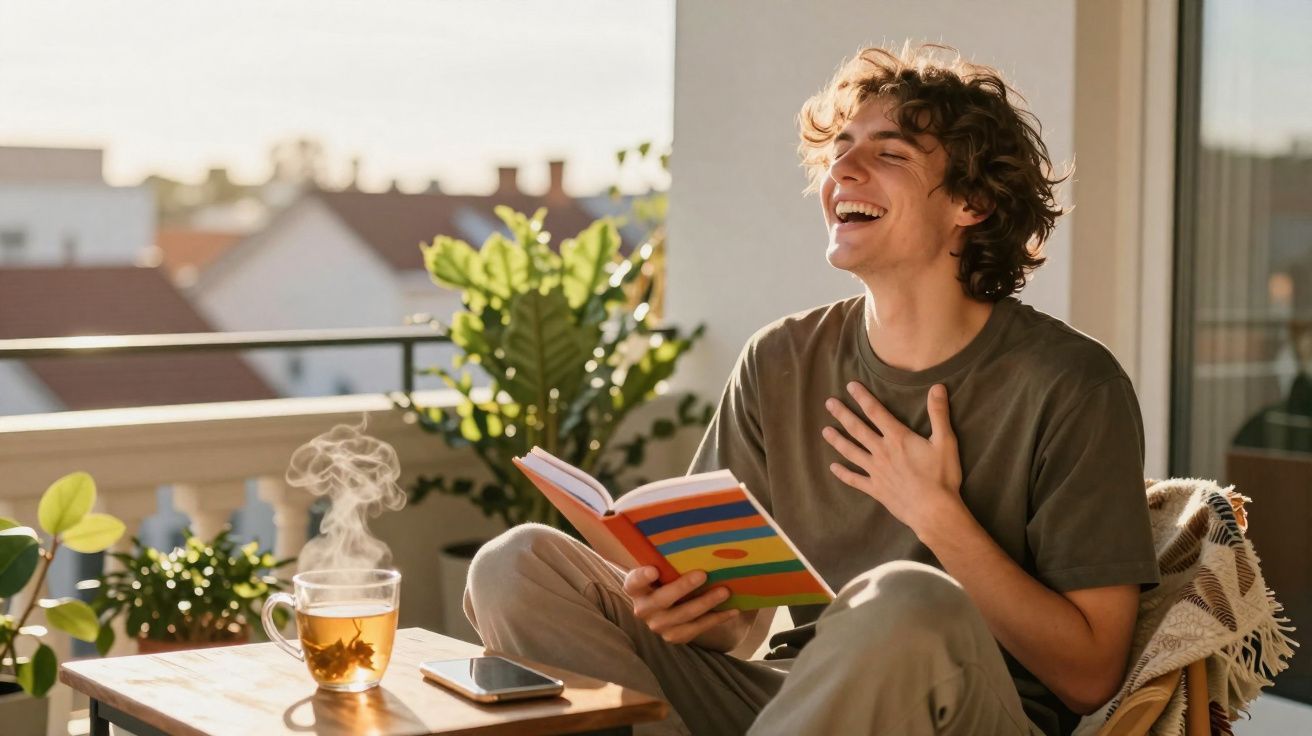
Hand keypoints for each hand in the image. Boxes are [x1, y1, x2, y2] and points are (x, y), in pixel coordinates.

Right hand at [622, 566, 740, 644]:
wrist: (668, 604)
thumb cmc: (666, 576)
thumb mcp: (661, 566)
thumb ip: (667, 558)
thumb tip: (692, 533)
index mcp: (636, 587)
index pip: (634, 582)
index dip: (642, 577)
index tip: (654, 569)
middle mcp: (644, 608)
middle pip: (662, 600)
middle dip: (683, 587)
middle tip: (703, 574)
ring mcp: (658, 625)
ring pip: (683, 616)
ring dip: (706, 603)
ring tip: (725, 591)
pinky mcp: (674, 635)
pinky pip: (697, 629)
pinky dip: (716, 618)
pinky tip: (732, 609)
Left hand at [821, 381, 964, 534]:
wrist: (934, 511)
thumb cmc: (942, 477)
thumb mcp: (945, 442)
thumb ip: (939, 413)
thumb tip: (937, 387)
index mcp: (898, 438)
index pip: (876, 412)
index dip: (862, 397)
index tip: (850, 386)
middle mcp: (882, 452)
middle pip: (857, 429)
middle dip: (843, 414)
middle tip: (828, 403)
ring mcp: (876, 471)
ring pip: (851, 452)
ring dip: (837, 441)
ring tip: (824, 431)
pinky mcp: (875, 489)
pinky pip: (854, 479)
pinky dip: (843, 473)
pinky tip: (833, 467)